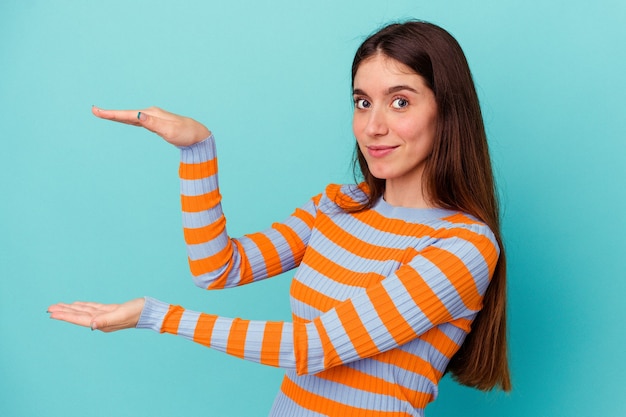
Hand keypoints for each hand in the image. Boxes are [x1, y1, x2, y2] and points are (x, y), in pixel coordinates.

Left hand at [47, 298, 144, 331]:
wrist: (151, 312)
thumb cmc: (139, 313)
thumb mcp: (122, 315)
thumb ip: (107, 320)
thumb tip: (92, 325)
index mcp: (103, 323)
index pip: (80, 319)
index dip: (65, 316)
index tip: (52, 313)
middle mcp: (102, 321)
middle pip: (79, 316)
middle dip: (64, 312)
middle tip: (49, 308)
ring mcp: (106, 316)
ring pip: (84, 311)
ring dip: (71, 309)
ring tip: (59, 306)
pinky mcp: (111, 310)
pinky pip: (93, 308)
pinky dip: (83, 306)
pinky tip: (78, 305)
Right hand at [92, 106, 210, 146]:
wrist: (198, 135)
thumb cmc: (186, 134)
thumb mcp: (169, 130)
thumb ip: (153, 124)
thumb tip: (138, 116)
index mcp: (152, 114)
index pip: (129, 115)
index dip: (112, 114)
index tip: (98, 111)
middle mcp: (151, 113)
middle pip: (127, 114)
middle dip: (111, 113)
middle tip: (95, 111)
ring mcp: (153, 118)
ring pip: (131, 117)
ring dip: (118, 116)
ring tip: (103, 114)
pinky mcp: (156, 123)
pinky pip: (137, 121)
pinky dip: (128, 120)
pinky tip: (123, 120)